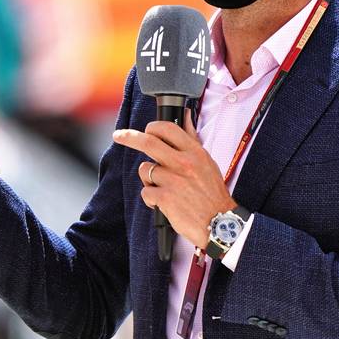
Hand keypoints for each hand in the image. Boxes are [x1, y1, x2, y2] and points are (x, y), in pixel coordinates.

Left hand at [112, 111, 234, 248]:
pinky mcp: (165, 198)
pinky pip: (146, 192)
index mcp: (195, 153)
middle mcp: (183, 163)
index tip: (146, 129)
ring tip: (163, 187)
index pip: (168, 129)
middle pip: (148, 142)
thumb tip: (185, 116)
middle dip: (129, 137)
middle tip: (119, 136)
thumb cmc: (213, 193)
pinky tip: (163, 203)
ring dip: (149, 179)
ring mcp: (173, 180)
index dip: (153, 126)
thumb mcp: (207, 162)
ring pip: (145, 170)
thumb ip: (192, 140)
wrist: (219, 222)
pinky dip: (151, 198)